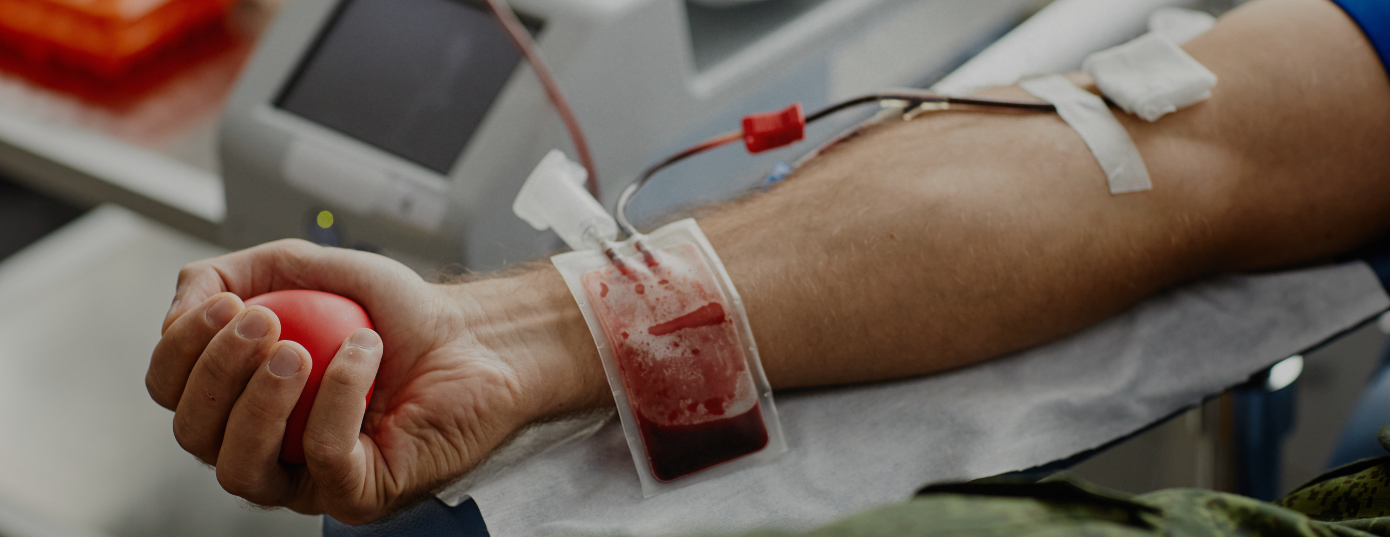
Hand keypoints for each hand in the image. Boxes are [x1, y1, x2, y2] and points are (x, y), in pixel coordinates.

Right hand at [146, 239, 604, 523]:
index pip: (174, 392)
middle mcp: (267, 448)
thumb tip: (187, 292)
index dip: (179, 350)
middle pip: (194, 433)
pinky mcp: (359, 492)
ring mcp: (310, 479)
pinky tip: (363, 353)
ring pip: (241, 467)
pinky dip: (336, 397)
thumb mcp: (320, 270)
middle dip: (213, 372)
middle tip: (259, 320)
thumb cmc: (405, 316)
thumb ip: (251, 268)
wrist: (479, 339)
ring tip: (295, 348)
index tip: (218, 302)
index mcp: (243, 399)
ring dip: (256, 401)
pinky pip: (324, 458)